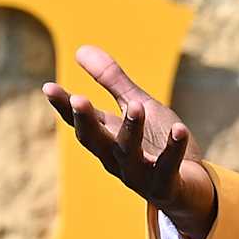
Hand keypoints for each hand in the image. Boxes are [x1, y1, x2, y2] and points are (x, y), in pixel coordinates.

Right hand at [42, 45, 217, 238]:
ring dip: (131, 130)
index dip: (63, 107)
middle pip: (95, 141)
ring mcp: (140, 175)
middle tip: (78, 99)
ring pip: (129, 154)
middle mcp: (117, 159)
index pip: (80, 122)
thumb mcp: (136, 106)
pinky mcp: (166, 186)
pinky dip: (172, 149)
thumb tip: (80, 49)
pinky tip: (179, 129)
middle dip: (86, 121)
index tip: (48, 87)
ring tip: (137, 105)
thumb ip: (112, 81)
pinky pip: (167, 168)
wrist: (190, 188)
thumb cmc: (157, 144)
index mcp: (108, 138)